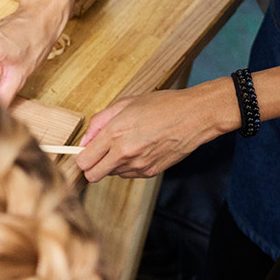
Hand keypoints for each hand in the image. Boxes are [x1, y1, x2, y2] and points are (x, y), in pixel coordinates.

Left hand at [77, 82, 234, 181]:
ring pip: (111, 174)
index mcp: (114, 133)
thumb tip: (84, 141)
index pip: (83, 161)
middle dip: (93, 167)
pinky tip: (141, 149)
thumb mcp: (125, 103)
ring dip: (113, 164)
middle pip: (92, 175)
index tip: (87, 151)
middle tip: (101, 154)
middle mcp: (124, 153)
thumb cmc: (163, 105)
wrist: (196, 115)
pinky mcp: (149, 172)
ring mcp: (137, 165)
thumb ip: (99, 122)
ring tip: (129, 144)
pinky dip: (129, 165)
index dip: (82, 157)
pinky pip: (128, 174)